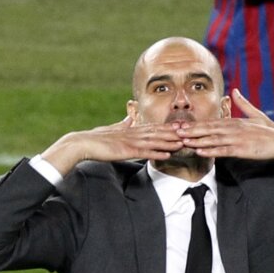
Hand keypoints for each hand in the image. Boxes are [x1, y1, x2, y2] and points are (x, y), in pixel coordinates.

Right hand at [40, 117, 184, 174]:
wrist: (82, 143)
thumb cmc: (97, 138)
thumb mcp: (113, 129)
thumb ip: (123, 124)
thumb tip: (129, 117)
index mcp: (132, 129)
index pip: (154, 127)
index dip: (169, 127)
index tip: (183, 127)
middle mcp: (134, 133)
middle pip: (159, 133)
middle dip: (175, 133)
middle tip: (191, 133)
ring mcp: (131, 142)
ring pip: (155, 142)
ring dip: (170, 143)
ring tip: (184, 143)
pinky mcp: (126, 151)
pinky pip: (145, 152)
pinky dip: (157, 153)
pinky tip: (167, 155)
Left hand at [173, 89, 273, 161]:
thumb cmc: (271, 131)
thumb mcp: (257, 114)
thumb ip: (243, 103)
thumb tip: (234, 91)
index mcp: (236, 121)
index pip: (212, 122)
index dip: (196, 124)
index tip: (182, 125)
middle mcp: (234, 128)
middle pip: (208, 129)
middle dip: (190, 130)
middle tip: (174, 131)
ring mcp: (237, 138)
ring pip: (212, 139)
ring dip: (196, 140)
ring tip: (182, 140)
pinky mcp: (242, 149)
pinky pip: (223, 150)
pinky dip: (210, 150)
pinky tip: (199, 151)